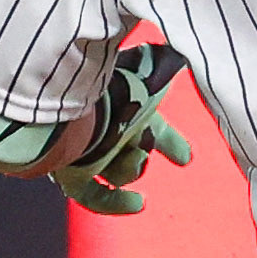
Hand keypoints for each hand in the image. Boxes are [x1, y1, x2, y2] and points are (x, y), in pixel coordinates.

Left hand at [51, 42, 197, 216]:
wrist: (78, 108)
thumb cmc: (114, 89)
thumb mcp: (149, 74)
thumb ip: (167, 64)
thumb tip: (178, 54)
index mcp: (122, 106)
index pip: (149, 125)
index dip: (169, 141)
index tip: (185, 157)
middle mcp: (104, 130)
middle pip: (135, 148)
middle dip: (155, 148)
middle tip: (176, 154)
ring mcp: (86, 154)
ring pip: (120, 172)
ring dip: (132, 169)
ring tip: (134, 156)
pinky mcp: (71, 177)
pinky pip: (95, 197)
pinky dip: (116, 202)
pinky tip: (139, 203)